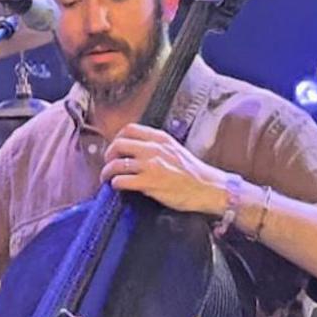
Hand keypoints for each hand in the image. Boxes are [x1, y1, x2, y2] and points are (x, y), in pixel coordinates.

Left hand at [100, 124, 234, 215]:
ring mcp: (151, 165)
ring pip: (116, 163)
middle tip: (108, 163)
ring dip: (107, 171)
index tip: (116, 148)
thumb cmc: (194, 173)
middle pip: (118, 144)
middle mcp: (153, 148)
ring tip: (107, 177)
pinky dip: (115, 183)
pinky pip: (122, 181)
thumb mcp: (175, 149)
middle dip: (109, 154)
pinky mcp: (149, 183)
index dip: (117, 138)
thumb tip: (137, 150)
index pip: (129, 129)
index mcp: (160, 138)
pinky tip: (117, 187)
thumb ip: (157, 146)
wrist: (209, 188)